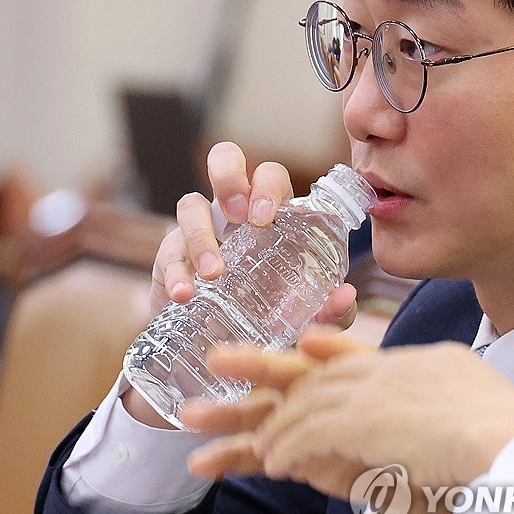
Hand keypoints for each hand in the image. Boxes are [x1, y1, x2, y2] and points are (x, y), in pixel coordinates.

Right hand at [148, 141, 357, 326]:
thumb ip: (330, 311)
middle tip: (236, 215)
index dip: (266, 186)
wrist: (229, 352)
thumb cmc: (273, 321)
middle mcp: (232, 213)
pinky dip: (175, 273)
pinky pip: (167, 253)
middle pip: (224, 160)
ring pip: (189, 204)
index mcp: (270, 216)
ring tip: (214, 272)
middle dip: (228, 177)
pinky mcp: (170, 259)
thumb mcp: (306, 318)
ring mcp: (197, 231)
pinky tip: (184, 295)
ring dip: (200, 234)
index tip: (265, 218)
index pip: (269, 176)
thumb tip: (345, 296)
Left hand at [183, 327, 513, 513]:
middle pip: (322, 368)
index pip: (368, 354)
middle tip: (220, 364)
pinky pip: (312, 433)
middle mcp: (397, 368)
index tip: (305, 347)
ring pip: (309, 402)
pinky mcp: (363, 420)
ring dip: (274, 423)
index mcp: (430, 362)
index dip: (331, 352)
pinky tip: (272, 464)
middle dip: (269, 369)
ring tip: (247, 442)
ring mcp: (378, 391)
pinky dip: (290, 448)